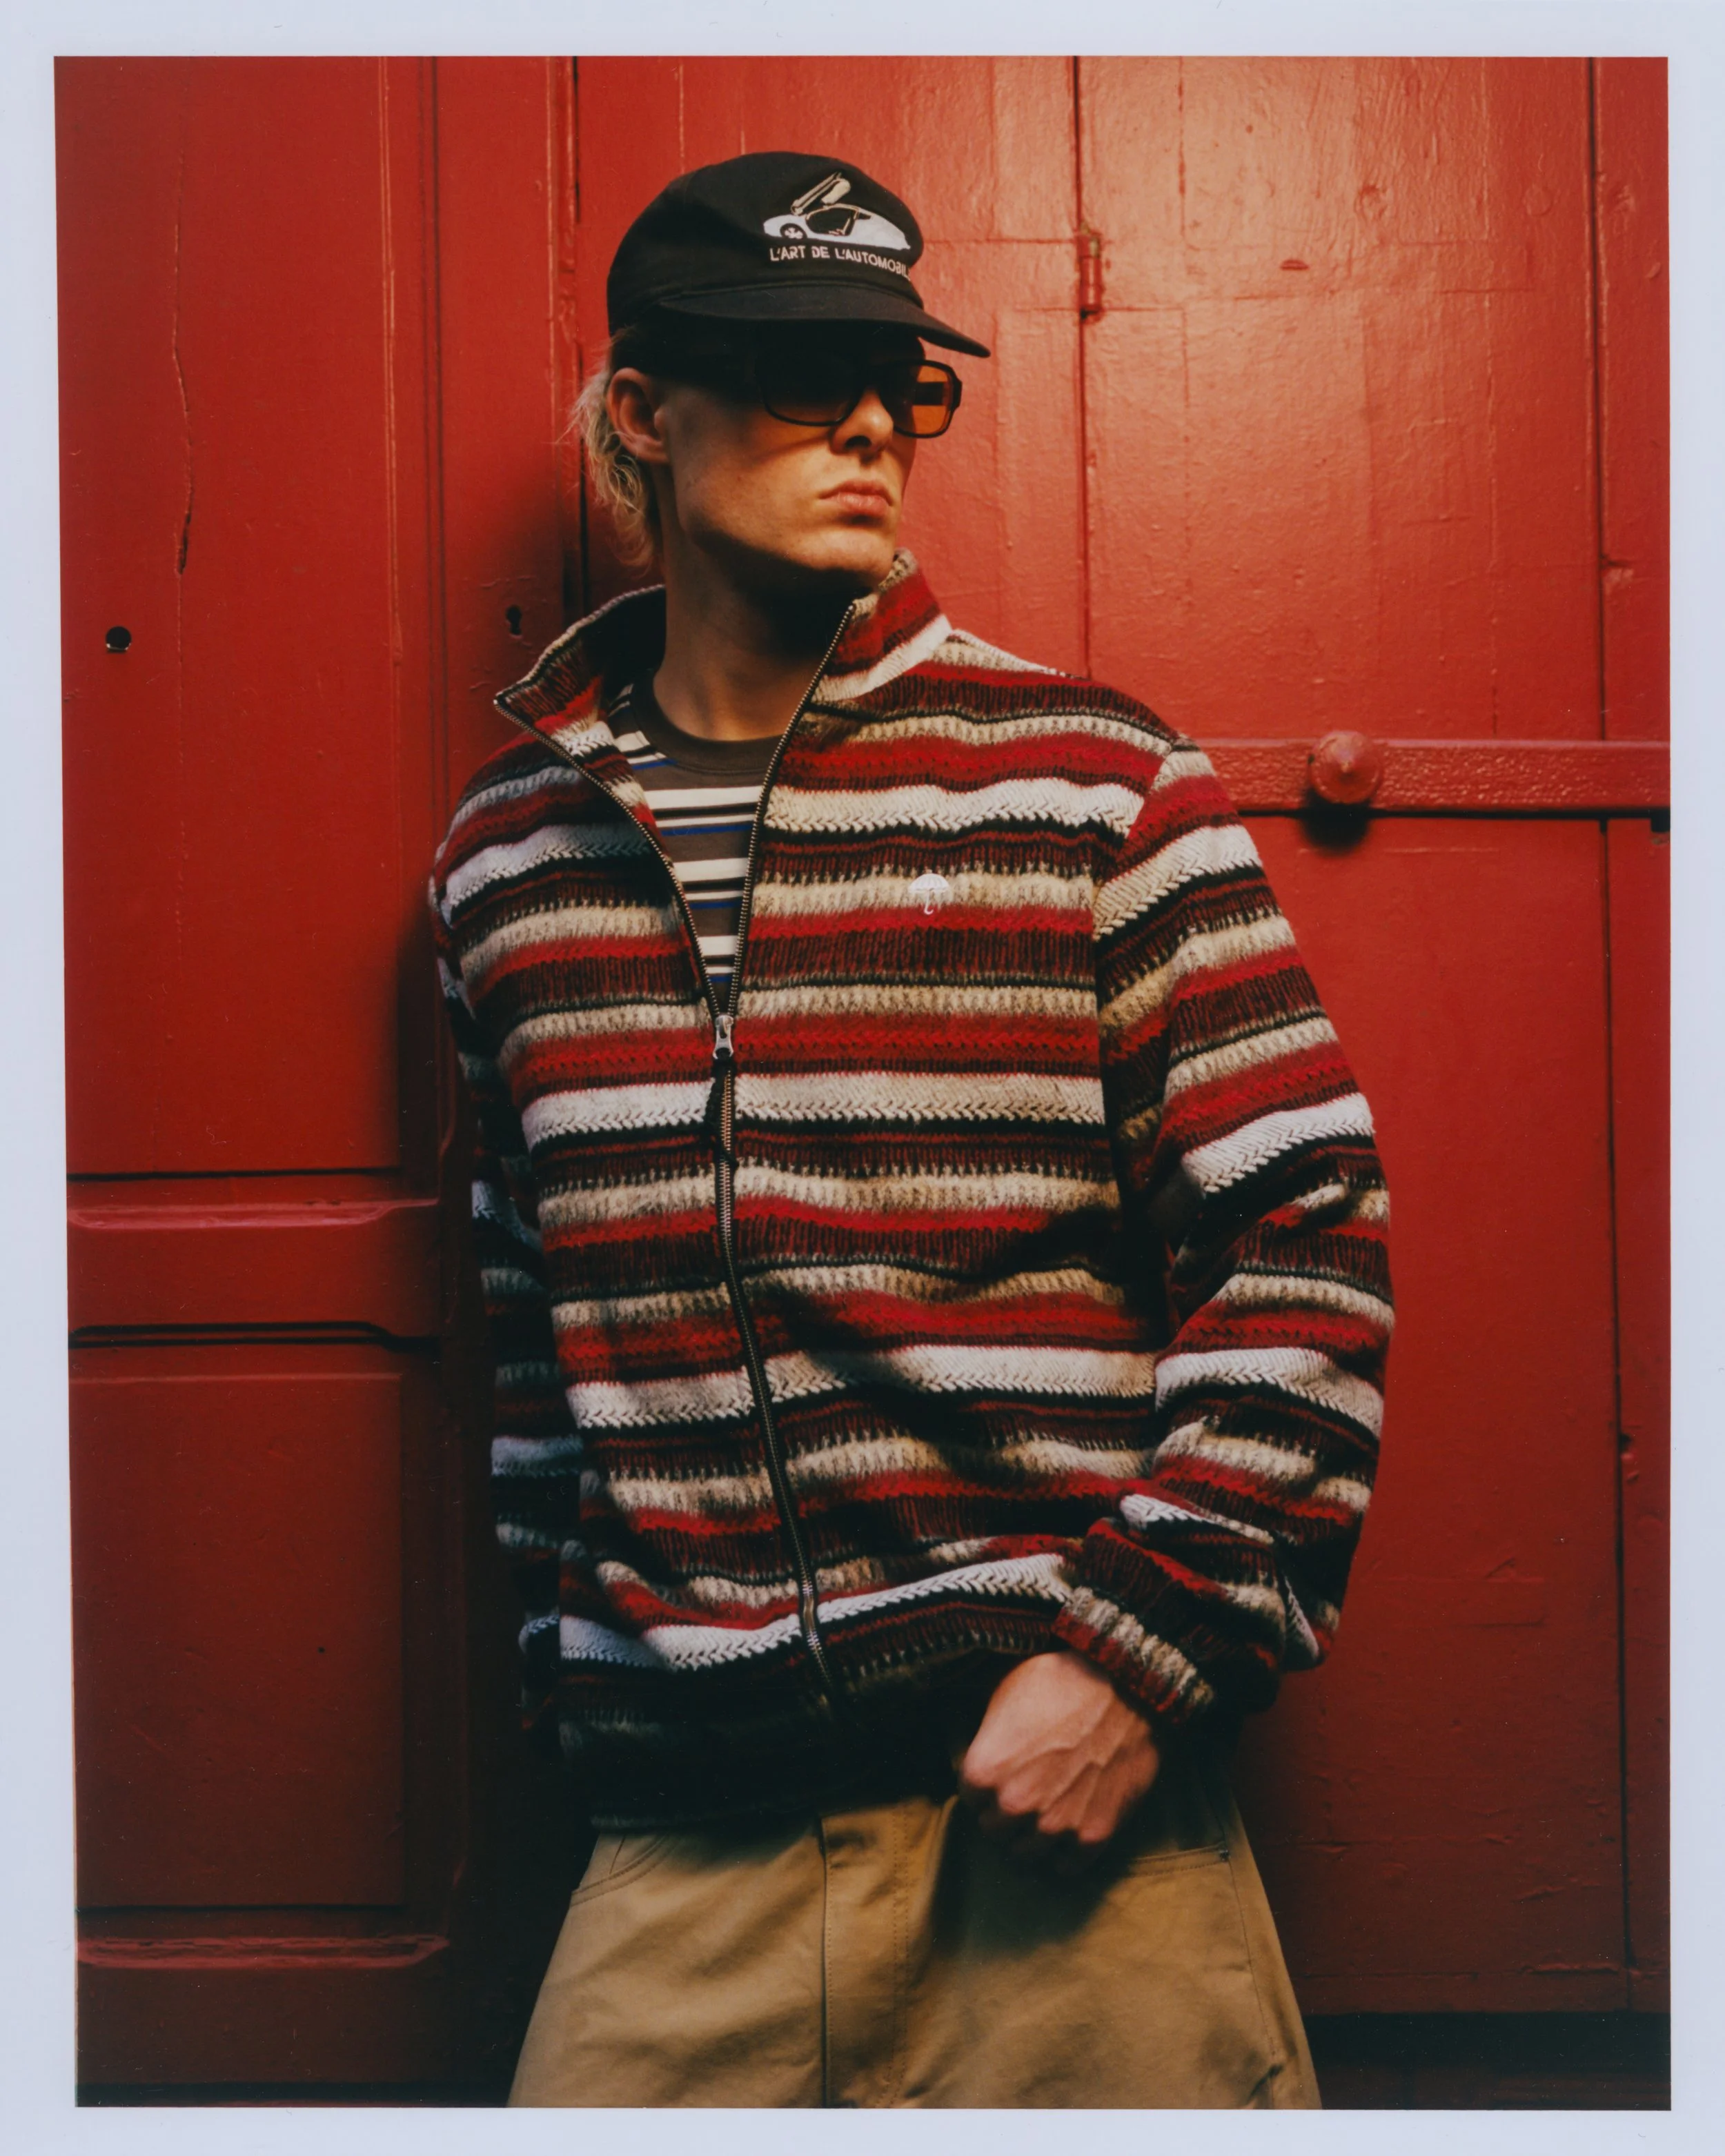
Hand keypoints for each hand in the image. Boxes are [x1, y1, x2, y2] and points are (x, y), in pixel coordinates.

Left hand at [957, 1649, 1161, 1873]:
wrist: (1126, 1686)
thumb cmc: (1063, 1682)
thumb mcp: (1006, 1693)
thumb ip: (988, 1738)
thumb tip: (985, 1754)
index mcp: (984, 1770)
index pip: (969, 1799)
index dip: (985, 1786)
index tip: (1002, 1775)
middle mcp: (1015, 1805)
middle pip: (994, 1831)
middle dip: (1004, 1814)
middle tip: (1024, 1794)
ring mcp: (1055, 1824)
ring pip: (1025, 1855)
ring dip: (1031, 1838)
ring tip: (1044, 1815)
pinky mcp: (1094, 1835)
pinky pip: (1067, 1869)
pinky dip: (1065, 1856)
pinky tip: (1068, 1833)